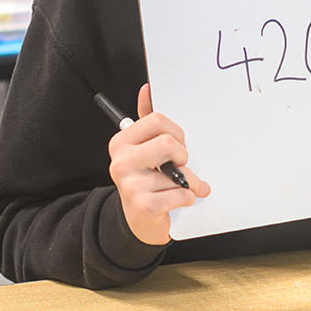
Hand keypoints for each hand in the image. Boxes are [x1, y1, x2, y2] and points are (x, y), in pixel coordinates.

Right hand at [109, 83, 210, 245]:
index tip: (176, 144)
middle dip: (183, 156)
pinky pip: (181, 194)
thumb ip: (146, 120)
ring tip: (180, 187)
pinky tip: (179, 200)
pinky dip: (188, 198)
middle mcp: (121, 161)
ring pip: (178, 173)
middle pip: (168, 143)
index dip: (176, 132)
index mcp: (121, 142)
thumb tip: (146, 89)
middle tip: (179, 165)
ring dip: (188, 182)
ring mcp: (130, 185)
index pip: (157, 120)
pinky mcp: (144, 206)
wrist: (139, 220)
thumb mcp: (144, 148)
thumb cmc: (146, 179)